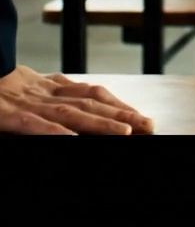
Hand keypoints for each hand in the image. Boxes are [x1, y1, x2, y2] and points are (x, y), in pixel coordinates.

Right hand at [0, 65, 153, 134]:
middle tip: (149, 125)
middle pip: (89, 102)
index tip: (139, 116)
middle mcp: (42, 91)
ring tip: (127, 132)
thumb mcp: (21, 89)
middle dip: (121, 114)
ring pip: (70, 112)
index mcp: (47, 86)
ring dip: (100, 122)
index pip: (89, 93)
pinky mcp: (6, 114)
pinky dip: (55, 131)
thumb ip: (46, 97)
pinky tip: (73, 140)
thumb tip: (70, 116)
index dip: (115, 103)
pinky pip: (34, 124)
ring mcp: (26, 101)